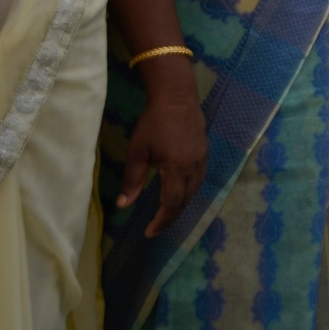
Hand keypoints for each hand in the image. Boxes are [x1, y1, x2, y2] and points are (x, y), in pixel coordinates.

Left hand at [117, 81, 206, 237]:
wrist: (177, 97)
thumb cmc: (154, 123)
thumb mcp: (138, 151)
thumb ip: (133, 180)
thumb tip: (123, 205)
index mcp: (177, 168)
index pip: (171, 203)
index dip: (161, 221)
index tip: (149, 232)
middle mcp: (194, 167)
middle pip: (186, 200)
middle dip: (171, 216)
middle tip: (156, 226)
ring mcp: (202, 159)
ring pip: (195, 190)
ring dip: (181, 204)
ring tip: (166, 212)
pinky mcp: (205, 152)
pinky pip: (199, 179)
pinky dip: (189, 190)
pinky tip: (179, 190)